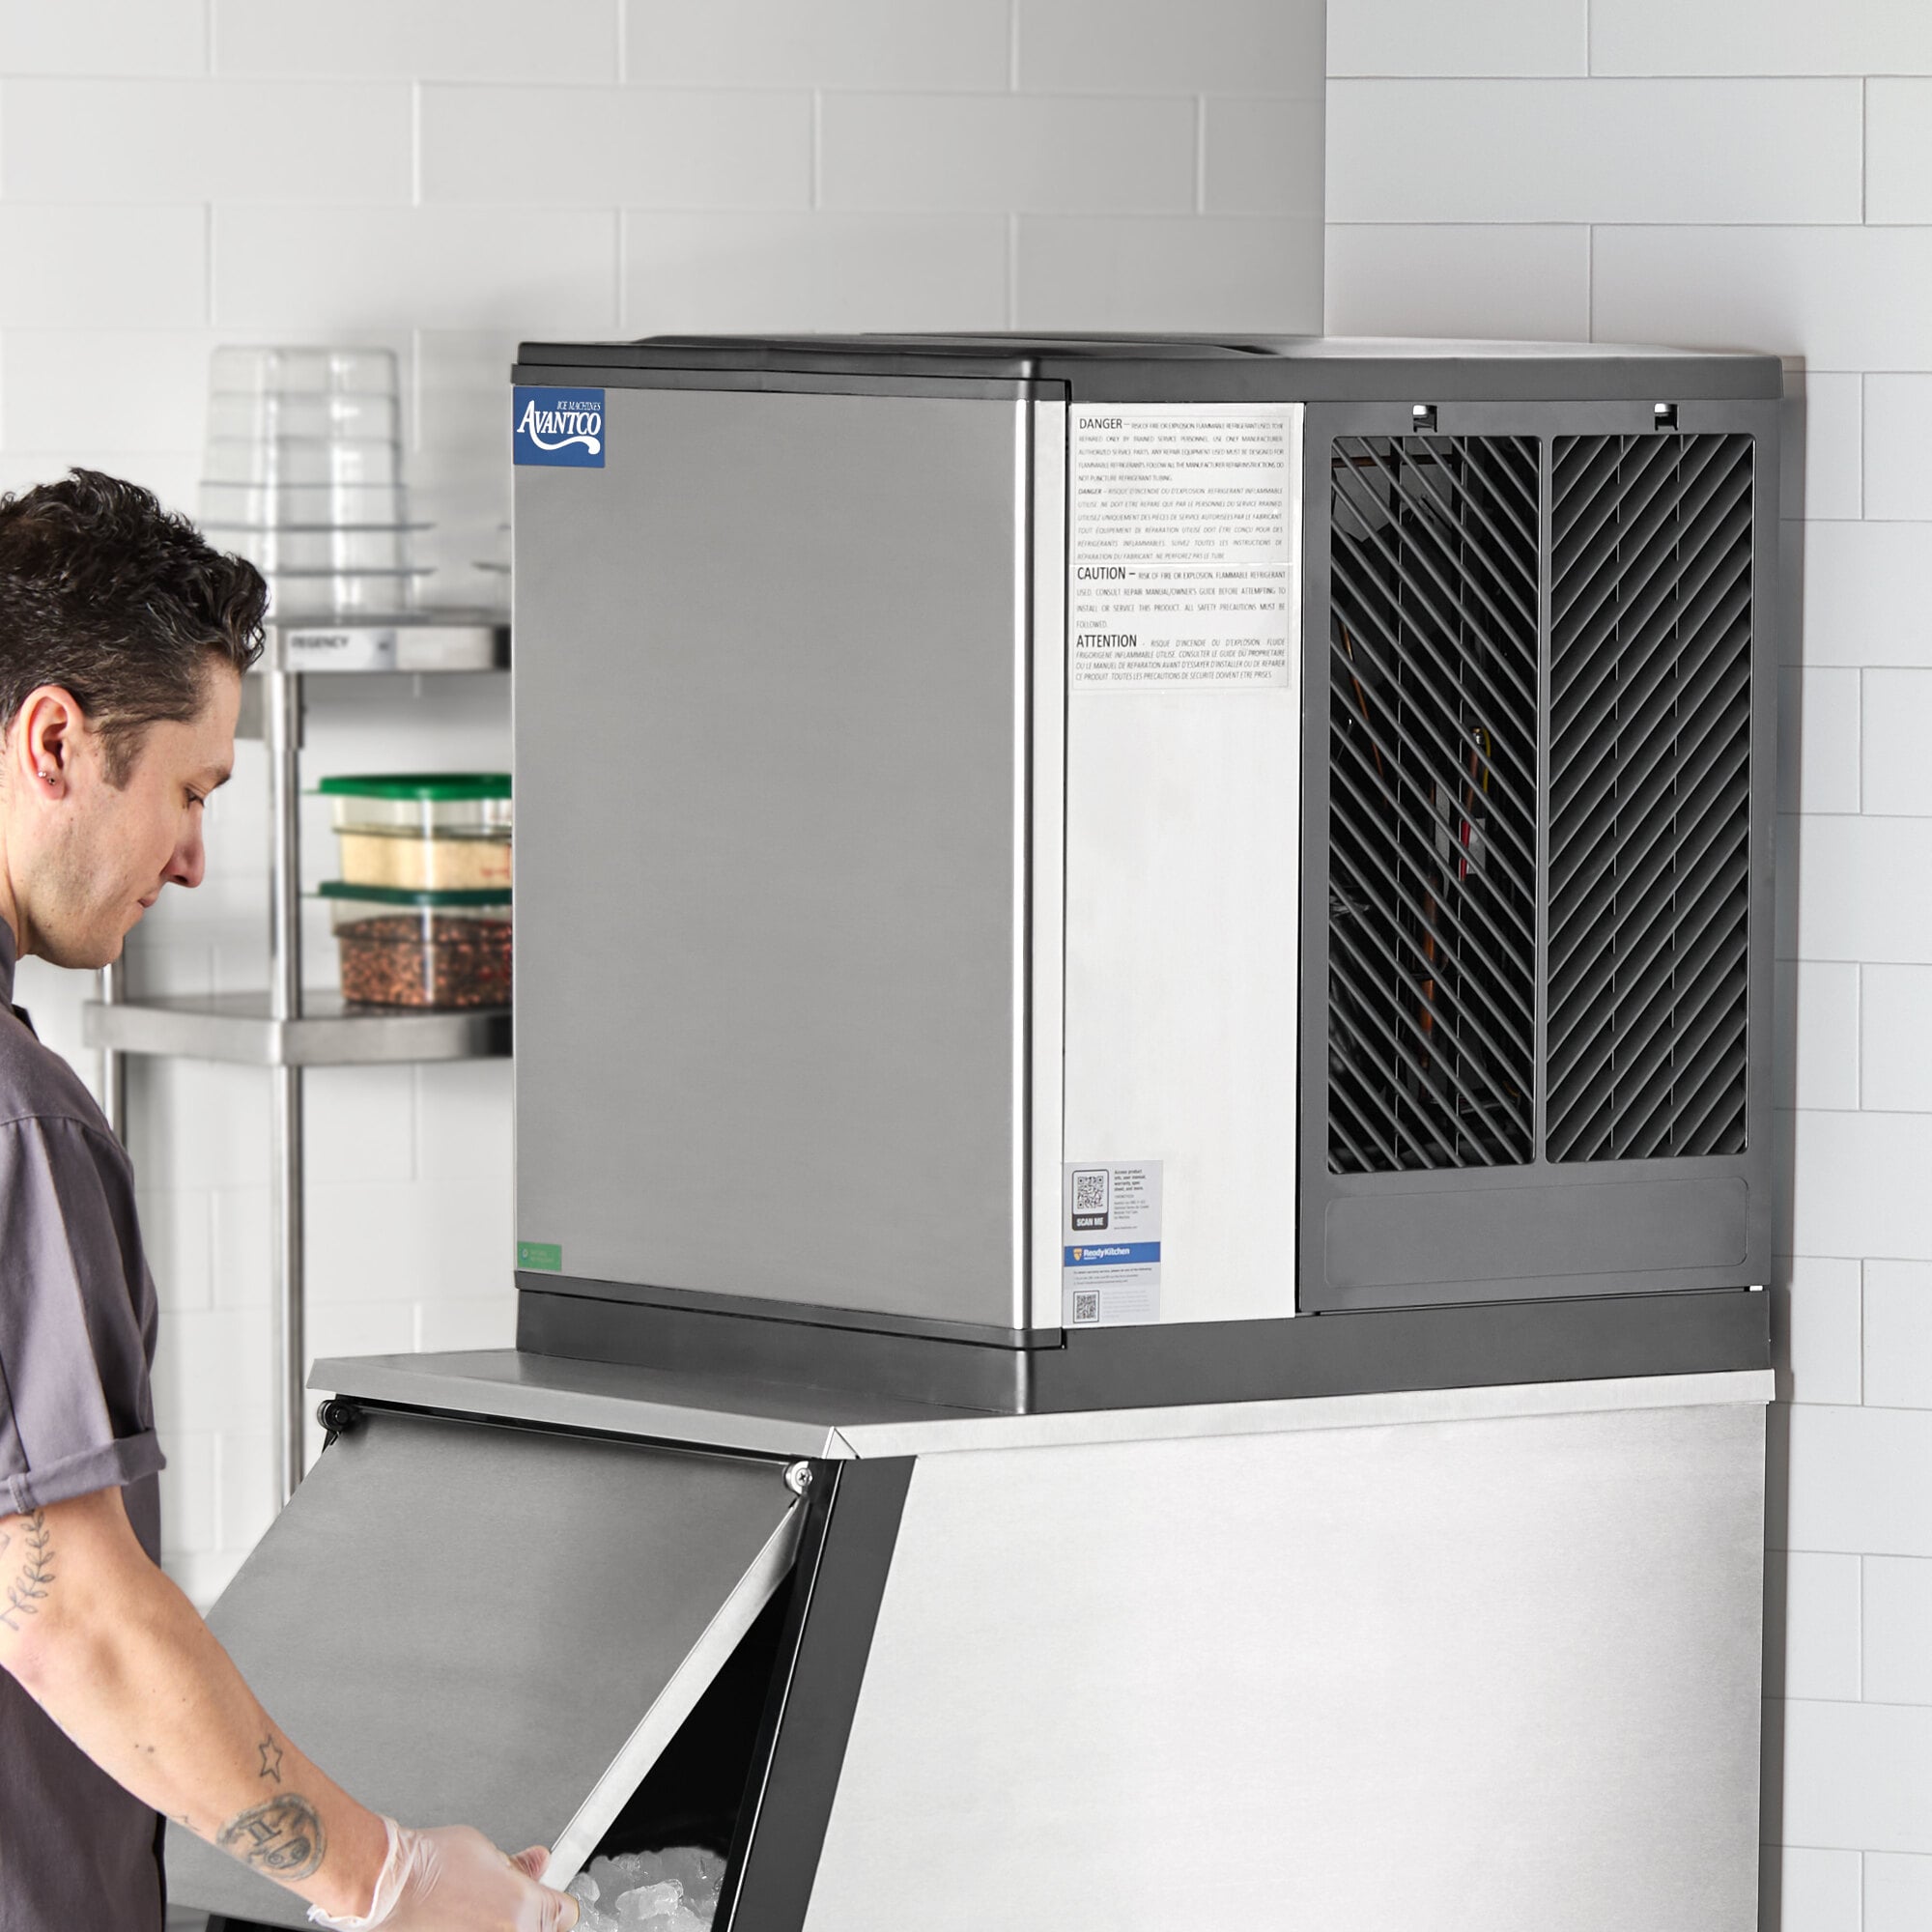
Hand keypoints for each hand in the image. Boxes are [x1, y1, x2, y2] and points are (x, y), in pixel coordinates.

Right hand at [309, 1819, 578, 1930]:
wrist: (388, 1888)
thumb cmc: (431, 1866)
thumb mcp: (486, 1851)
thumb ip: (518, 1865)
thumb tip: (537, 1862)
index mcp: (523, 1908)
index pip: (566, 1913)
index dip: (558, 1900)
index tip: (550, 1897)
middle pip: (541, 1930)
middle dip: (532, 1915)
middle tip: (506, 1900)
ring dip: (504, 1925)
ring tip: (478, 1910)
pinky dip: (480, 1929)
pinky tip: (464, 1919)